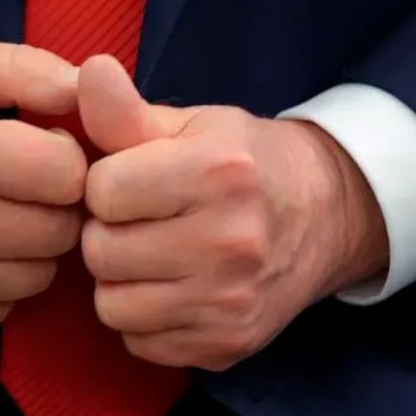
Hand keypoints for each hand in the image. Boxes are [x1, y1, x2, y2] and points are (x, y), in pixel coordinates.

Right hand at [0, 39, 86, 335]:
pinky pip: (4, 307)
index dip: (65, 158)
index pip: (72, 178)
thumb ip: (31, 71)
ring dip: (30, 245)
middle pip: (63, 232)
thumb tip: (96, 92)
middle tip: (20, 181)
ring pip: (40, 275)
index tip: (40, 147)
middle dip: (54, 203)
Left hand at [77, 55, 387, 369]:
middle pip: (101, 253)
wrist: (326, 215)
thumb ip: (127, 110)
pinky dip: (146, 320)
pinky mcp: (228, 344)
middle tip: (142, 221)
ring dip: (121, 282)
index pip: (102, 192)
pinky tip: (173, 289)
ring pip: (113, 306)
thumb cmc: (244, 163)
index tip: (133, 181)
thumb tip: (89, 71)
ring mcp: (231, 301)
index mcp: (219, 172)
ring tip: (154, 255)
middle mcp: (230, 241)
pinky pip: (141, 343)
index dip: (106, 184)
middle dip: (109, 233)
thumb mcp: (192, 125)